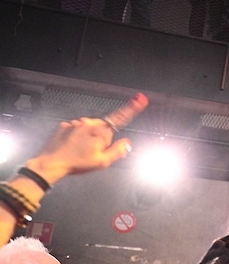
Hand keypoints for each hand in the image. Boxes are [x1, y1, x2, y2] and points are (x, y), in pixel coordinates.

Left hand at [27, 93, 148, 184]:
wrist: (52, 163)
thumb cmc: (78, 163)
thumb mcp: (103, 162)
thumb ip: (118, 150)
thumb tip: (127, 142)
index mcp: (101, 131)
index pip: (121, 117)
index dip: (132, 108)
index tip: (141, 99)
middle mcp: (89, 123)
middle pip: (102, 126)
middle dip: (101, 136)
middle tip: (94, 151)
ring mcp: (75, 123)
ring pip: (88, 128)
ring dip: (87, 136)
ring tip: (80, 150)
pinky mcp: (64, 125)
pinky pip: (75, 128)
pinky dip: (76, 136)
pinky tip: (72, 146)